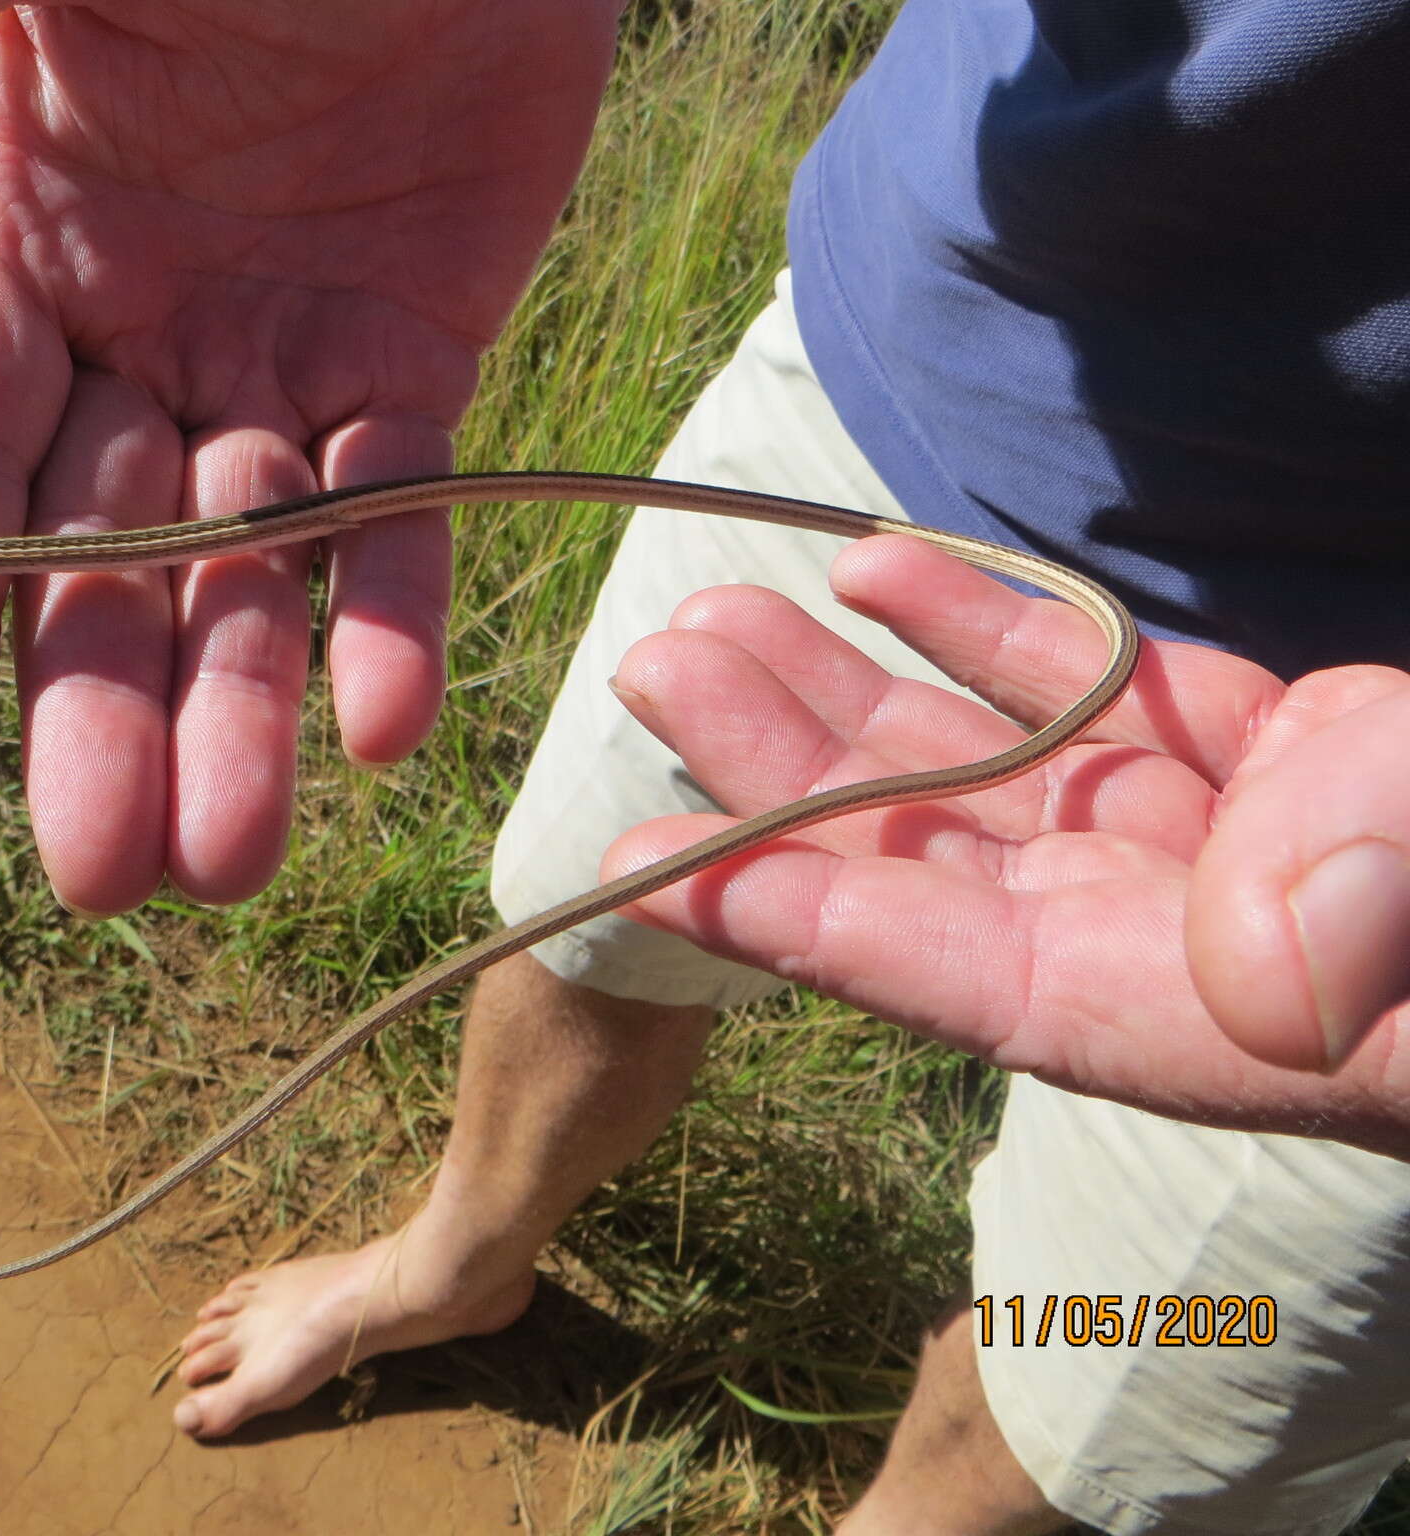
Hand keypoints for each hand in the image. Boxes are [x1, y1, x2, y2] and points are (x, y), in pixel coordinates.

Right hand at [0, 0, 620, 909]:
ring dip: (240, 711)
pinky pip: (399, 505)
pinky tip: (383, 732)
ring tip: (231, 863)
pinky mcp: (413, 360)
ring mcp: (275, 354)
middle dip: (94, 713)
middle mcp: (132, 325)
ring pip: (248, 567)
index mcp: (13, 238)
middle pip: (95, 555)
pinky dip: (392, 613)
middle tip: (97, 876)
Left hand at [604, 535, 1409, 1158]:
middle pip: (942, 861)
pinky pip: (1104, 695)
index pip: (972, 980)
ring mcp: (1226, 843)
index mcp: (1226, 1016)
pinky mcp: (1276, 756)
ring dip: (855, 690)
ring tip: (718, 614)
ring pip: (995, 766)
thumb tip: (1265, 975)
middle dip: (788, 774)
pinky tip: (890, 566)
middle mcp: (1197, 940)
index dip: (808, 924)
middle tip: (654, 673)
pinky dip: (1001, 631)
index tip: (655, 865)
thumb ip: (1385, 896)